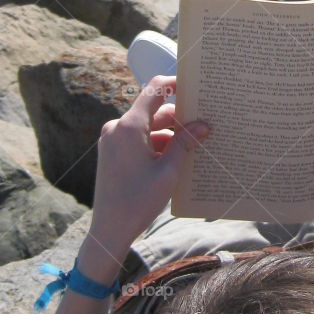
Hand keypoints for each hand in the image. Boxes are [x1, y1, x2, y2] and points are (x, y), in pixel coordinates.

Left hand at [84, 76, 208, 275]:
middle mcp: (117, 128)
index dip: (175, 83)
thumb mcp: (168, 171)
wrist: (109, 230)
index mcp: (129, 127)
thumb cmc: (138, 202)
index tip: (193, 86)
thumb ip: (186, 143)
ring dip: (169, 135)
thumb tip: (204, 125)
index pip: (154, 91)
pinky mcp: (112, 152)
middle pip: (154, 112)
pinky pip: (138, 140)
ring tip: (194, 147)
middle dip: (179, 119)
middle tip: (204, 124)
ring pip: (148, 127)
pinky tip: (175, 159)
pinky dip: (156, 145)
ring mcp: (112, 140)